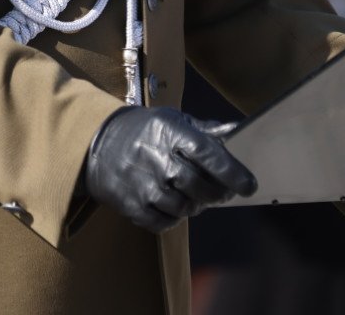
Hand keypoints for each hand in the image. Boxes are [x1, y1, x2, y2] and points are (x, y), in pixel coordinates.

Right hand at [82, 106, 256, 233]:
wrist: (95, 143)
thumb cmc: (143, 131)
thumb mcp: (171, 120)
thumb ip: (204, 130)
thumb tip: (237, 131)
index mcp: (169, 132)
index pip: (207, 153)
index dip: (232, 171)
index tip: (249, 185)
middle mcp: (156, 158)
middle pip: (199, 187)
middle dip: (217, 194)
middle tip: (223, 192)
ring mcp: (142, 184)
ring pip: (185, 208)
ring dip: (196, 206)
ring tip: (193, 196)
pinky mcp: (131, 206)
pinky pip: (165, 223)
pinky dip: (174, 218)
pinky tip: (172, 205)